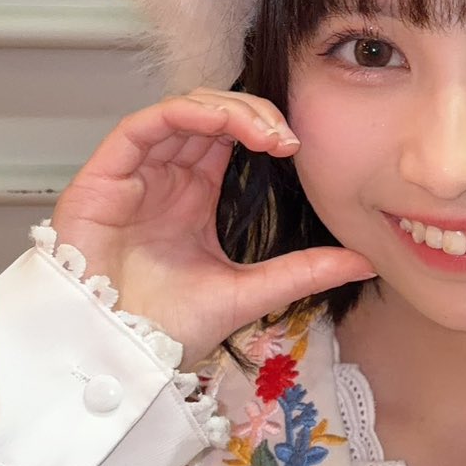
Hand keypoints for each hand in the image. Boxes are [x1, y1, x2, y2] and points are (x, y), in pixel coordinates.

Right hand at [49, 91, 375, 359]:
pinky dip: (183, 114)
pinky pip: (142, 126)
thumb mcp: (250, 292)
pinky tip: (220, 124)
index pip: (228, 137)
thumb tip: (363, 260)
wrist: (120, 355)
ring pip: (179, 112)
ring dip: (224, 110)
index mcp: (192, 195)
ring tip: (263, 132)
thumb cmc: (167, 330)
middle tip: (286, 137)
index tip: (296, 147)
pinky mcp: (102, 177)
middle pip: (207, 115)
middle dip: (251, 114)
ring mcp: (132, 175)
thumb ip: (303, 271)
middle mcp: (163, 177)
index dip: (261, 127)